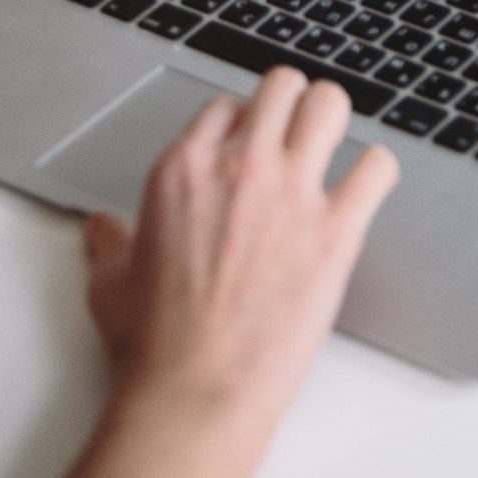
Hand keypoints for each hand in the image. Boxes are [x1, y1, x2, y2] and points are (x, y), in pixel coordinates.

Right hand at [81, 73, 396, 448]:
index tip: (246, 150)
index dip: (239, 126)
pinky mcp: (336, 230)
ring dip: (332, 121)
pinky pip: (377, 168)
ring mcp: (292, 194)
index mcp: (185, 170)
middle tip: (293, 135)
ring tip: (330, 149)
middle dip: (290, 104)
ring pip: (330, 105)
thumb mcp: (110, 282)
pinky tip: (364, 191)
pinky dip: (376, 173)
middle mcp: (241, 167)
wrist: (196, 392)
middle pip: (282, 85)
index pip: (225, 106)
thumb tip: (100, 228)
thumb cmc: (153, 345)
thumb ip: (109, 241)